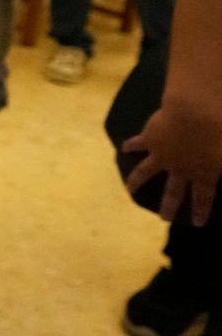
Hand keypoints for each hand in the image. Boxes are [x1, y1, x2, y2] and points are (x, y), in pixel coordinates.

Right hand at [123, 99, 221, 226]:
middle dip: (169, 206)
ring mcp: (161, 155)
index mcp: (204, 173)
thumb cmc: (220, 130)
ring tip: (130, 189)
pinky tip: (124, 148)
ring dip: (137, 182)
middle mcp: (180, 169)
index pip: (203, 198)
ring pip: (145, 172)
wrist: (195, 112)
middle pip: (173, 192)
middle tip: (164, 218)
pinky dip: (130, 146)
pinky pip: (137, 144)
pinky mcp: (150, 139)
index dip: (200, 211)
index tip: (197, 223)